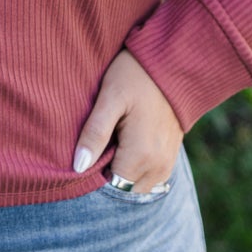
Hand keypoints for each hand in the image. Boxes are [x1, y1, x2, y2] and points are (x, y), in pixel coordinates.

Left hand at [73, 48, 183, 192]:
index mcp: (141, 155)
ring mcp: (167, 162)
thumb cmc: (136, 76)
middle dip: (109, 175)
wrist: (173, 63)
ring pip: (137, 186)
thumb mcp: (109, 99)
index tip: (88, 153)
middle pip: (124, 189)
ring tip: (112, 143)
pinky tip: (126, 144)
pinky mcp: (171, 156)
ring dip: (123, 173)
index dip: (95, 174)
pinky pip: (150, 177)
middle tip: (98, 146)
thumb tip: (78, 167)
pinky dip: (136, 169)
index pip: (111, 186)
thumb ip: (94, 134)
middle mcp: (158, 166)